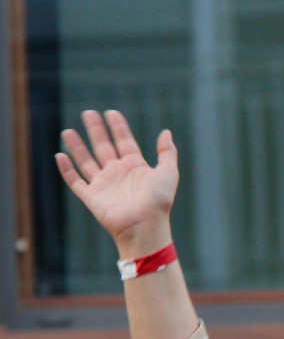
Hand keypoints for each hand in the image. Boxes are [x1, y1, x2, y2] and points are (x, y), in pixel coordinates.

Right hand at [55, 109, 178, 255]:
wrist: (144, 226)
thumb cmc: (158, 202)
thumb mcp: (168, 173)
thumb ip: (167, 152)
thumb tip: (166, 132)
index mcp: (135, 167)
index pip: (124, 141)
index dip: (118, 127)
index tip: (111, 112)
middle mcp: (118, 174)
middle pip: (103, 147)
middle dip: (96, 130)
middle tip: (88, 113)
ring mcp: (104, 185)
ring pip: (86, 161)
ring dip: (77, 147)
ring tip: (67, 131)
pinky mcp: (92, 197)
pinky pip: (76, 181)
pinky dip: (67, 169)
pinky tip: (60, 155)